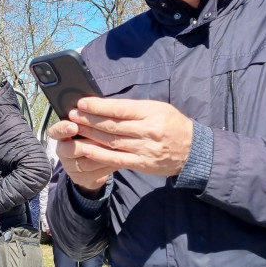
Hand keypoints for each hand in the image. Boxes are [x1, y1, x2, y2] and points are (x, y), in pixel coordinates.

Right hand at [50, 117, 117, 194]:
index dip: (63, 129)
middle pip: (68, 150)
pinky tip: (117, 159)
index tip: (73, 126)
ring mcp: (70, 166)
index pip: (55, 131)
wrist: (94, 162)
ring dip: (98, 156)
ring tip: (112, 149)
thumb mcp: (88, 125)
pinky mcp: (80, 178)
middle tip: (94, 142)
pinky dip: (106, 166)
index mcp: (62, 135)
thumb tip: (96, 104)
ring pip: (83, 163)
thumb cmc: (92, 136)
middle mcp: (63, 151)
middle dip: (81, 145)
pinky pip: (94, 174)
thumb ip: (89, 118)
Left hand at [55, 97, 193, 186]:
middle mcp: (148, 131)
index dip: (99, 106)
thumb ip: (134, 108)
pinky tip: (85, 148)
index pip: (121, 109)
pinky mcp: (142, 163)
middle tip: (72, 115)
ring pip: (112, 142)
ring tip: (74, 129)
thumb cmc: (173, 125)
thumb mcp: (158, 108)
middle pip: (113, 125)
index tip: (82, 103)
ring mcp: (145, 149)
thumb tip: (106, 105)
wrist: (193, 150)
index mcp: (152, 113)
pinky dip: (99, 154)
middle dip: (90, 120)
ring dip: (90, 135)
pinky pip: (117, 159)